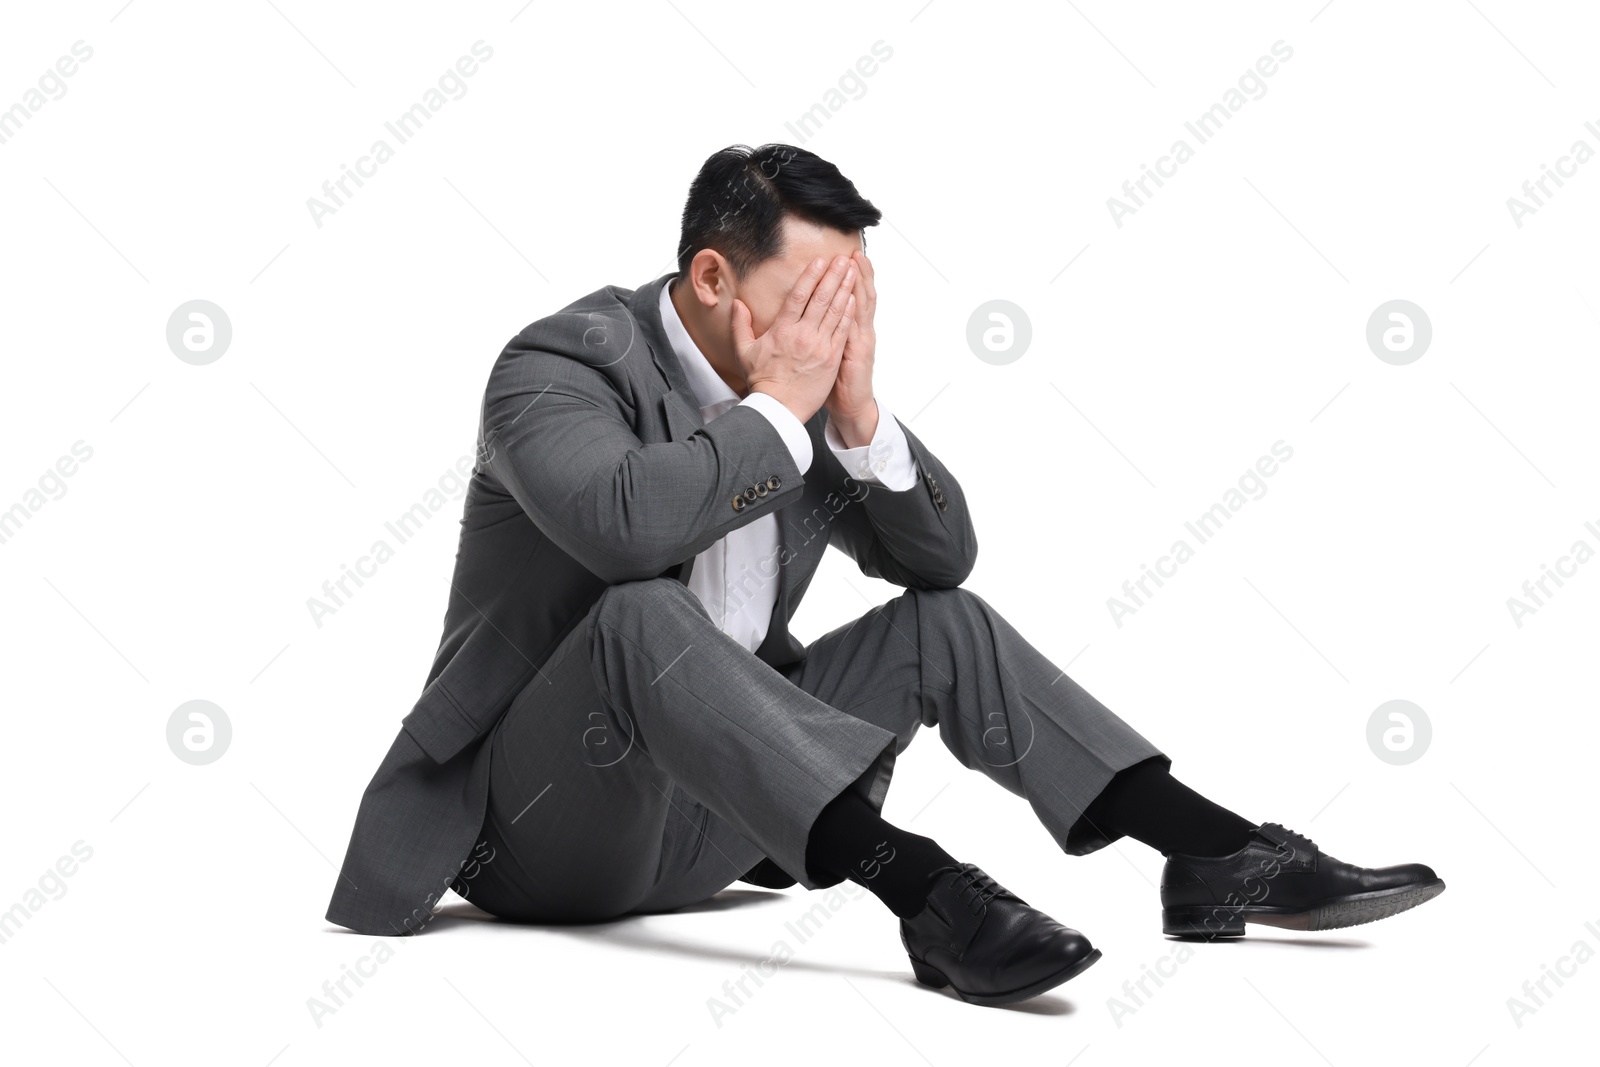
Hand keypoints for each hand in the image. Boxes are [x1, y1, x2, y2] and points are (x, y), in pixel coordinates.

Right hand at [732, 253, 856, 423]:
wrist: (778, 408)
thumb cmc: (762, 382)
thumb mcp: (744, 352)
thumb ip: (740, 325)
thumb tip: (738, 304)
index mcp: (782, 330)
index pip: (799, 296)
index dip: (811, 275)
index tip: (819, 261)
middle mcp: (802, 334)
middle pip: (821, 298)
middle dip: (833, 276)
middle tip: (842, 259)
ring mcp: (819, 346)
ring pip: (835, 311)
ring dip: (845, 289)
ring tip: (852, 272)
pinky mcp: (831, 358)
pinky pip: (842, 331)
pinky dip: (849, 313)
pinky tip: (854, 299)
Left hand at [825, 249, 877, 446]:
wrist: (851, 406)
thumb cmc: (835, 381)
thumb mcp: (828, 353)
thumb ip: (820, 333)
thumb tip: (806, 318)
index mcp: (847, 329)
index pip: (847, 297)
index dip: (844, 278)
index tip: (841, 258)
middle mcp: (857, 330)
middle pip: (858, 295)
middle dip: (854, 273)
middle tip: (851, 251)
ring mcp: (861, 340)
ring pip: (862, 306)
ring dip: (860, 283)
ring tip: (858, 262)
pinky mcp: (859, 352)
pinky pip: (857, 327)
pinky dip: (857, 309)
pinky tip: (854, 294)